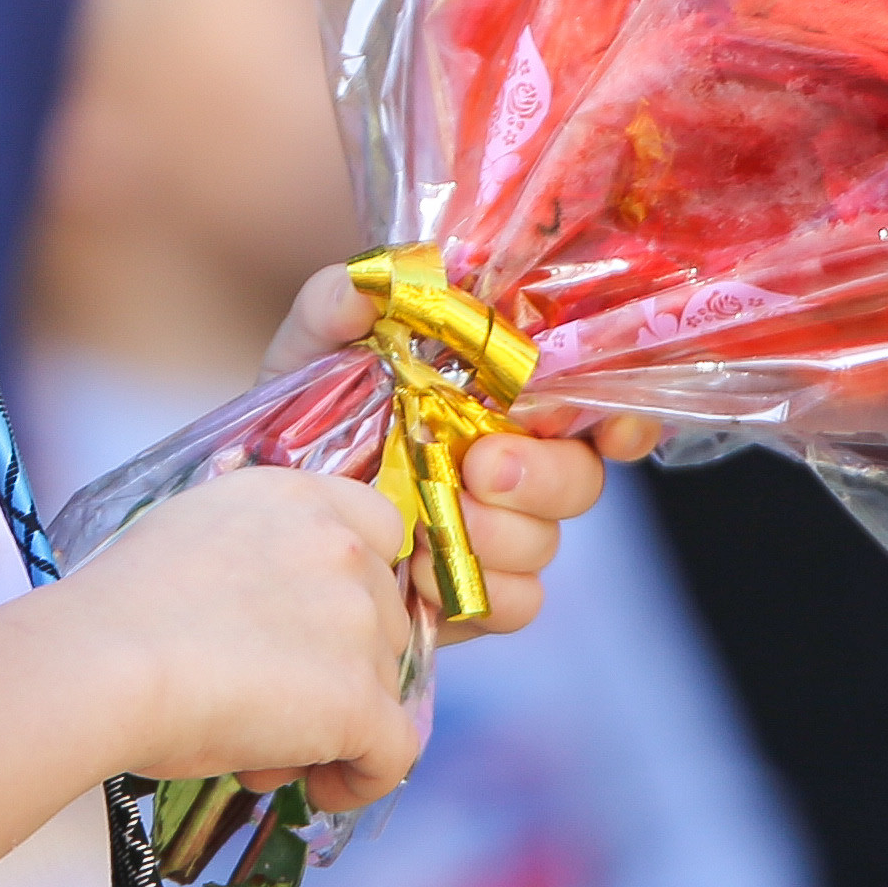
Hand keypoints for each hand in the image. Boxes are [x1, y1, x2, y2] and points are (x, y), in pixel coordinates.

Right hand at [63, 461, 424, 807]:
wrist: (101, 663)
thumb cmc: (118, 608)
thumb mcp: (194, 534)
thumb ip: (255, 551)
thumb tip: (274, 612)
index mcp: (298, 498)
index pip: (377, 528)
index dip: (357, 585)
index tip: (321, 625)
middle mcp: (341, 548)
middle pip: (381, 617)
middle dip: (336, 664)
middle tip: (266, 704)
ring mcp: (359, 624)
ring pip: (379, 686)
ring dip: (332, 722)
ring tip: (256, 752)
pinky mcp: (359, 700)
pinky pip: (392, 752)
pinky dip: (362, 779)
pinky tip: (319, 791)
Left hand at [259, 265, 647, 643]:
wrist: (264, 490)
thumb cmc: (305, 402)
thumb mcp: (314, 340)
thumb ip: (338, 299)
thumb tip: (370, 284)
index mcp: (501, 391)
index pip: (595, 397)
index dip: (624, 416)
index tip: (612, 432)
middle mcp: (518, 459)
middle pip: (584, 477)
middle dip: (545, 476)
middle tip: (483, 467)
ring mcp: (500, 529)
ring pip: (548, 542)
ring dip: (499, 536)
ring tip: (431, 524)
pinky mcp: (474, 591)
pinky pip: (517, 602)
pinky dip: (479, 592)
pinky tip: (421, 573)